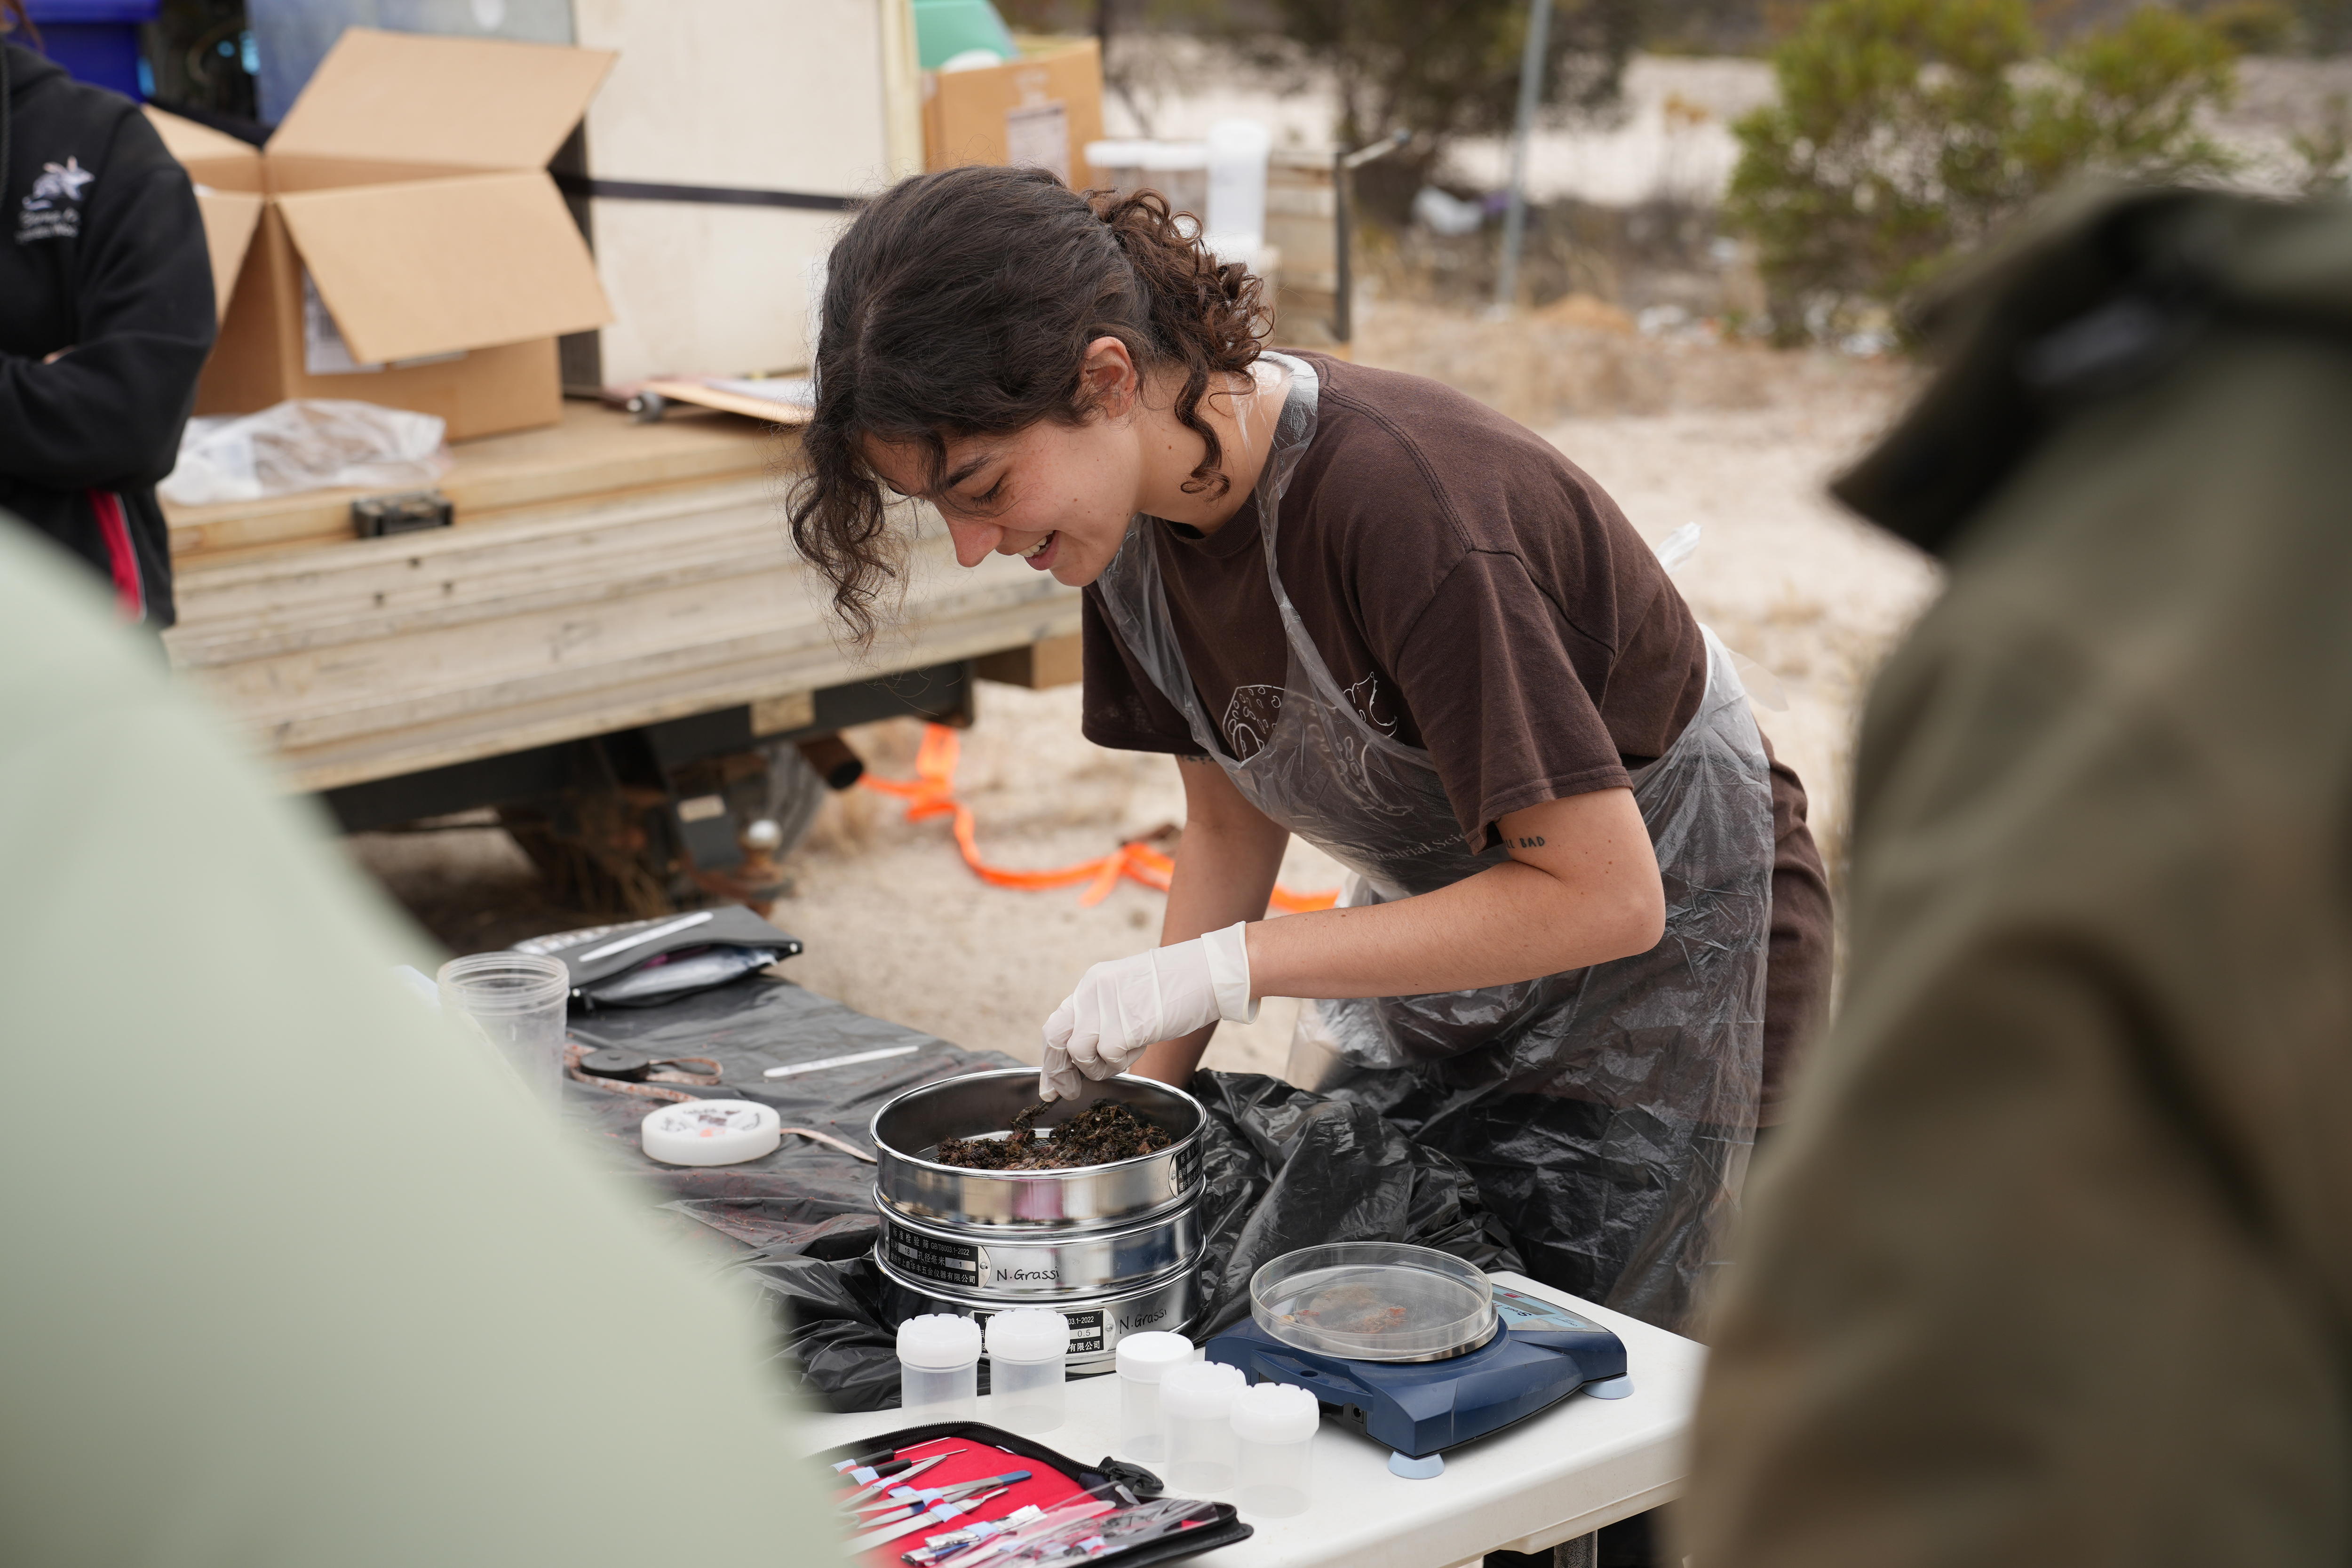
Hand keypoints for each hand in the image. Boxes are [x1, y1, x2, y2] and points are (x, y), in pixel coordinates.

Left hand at [1038, 923, 1255, 1099]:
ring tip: (1124, 1057)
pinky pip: (1108, 1055)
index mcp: (1092, 983)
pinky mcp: (1126, 1022)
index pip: (1055, 1025)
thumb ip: (1102, 1018)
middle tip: (1069, 1091)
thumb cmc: (1174, 989)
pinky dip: (1122, 1062)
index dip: (1051, 1060)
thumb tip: (1080, 1056)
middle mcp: (1092, 990)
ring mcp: (1107, 1005)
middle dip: (1059, 1072)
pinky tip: (1140, 1047)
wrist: (1207, 973)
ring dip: (1098, 1067)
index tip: (1052, 1086)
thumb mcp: (1127, 995)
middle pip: (1055, 1039)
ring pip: (1079, 1052)